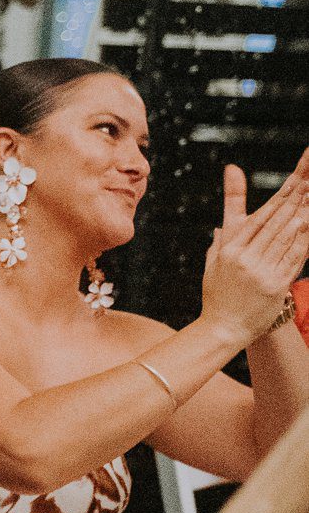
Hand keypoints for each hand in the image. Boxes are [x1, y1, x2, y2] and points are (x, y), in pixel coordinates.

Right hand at [200, 153, 308, 346]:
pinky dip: (302, 242)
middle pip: (273, 224)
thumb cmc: (218, 296)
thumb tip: (221, 226)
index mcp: (229, 250)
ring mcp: (260, 271)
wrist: (223, 329)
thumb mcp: (213, 265)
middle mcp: (244, 258)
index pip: (257, 219)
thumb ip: (220, 242)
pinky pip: (293, 259)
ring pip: (284, 238)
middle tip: (306, 183)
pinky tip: (307, 227)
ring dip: (300, 217)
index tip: (291, 183)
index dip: (276, 200)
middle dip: (291, 202)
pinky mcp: (275, 285)